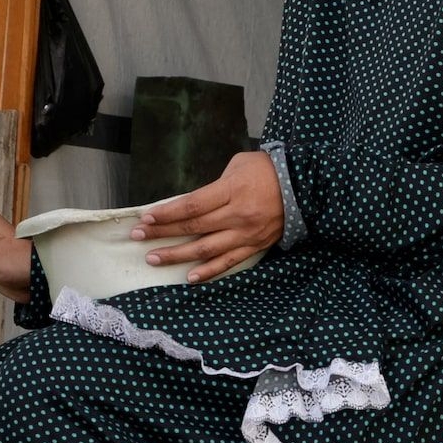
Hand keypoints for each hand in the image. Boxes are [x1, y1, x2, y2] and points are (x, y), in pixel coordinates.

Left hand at [129, 151, 282, 283]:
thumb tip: (191, 203)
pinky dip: (208, 271)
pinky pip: (229, 262)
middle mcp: (237, 215)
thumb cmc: (266, 169)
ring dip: (178, 255)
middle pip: (193, 227)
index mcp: (231, 191)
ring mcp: (246, 234)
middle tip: (138, 237)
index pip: (191, 205)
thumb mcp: (237, 166)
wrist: (304, 185)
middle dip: (162, 233)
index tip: (146, 217)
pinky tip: (189, 277)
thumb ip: (214, 186)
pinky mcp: (255, 246)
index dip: (167, 213)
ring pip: (206, 249)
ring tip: (154, 259)